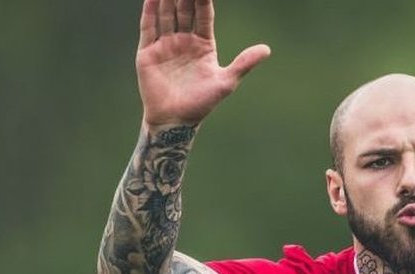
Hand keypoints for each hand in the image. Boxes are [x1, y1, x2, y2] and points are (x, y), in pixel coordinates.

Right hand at [136, 0, 270, 126]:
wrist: (175, 120)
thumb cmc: (202, 103)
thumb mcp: (226, 81)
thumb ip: (244, 63)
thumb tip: (267, 49)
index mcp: (203, 45)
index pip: (203, 16)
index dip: (203, 0)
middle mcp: (184, 41)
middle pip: (184, 10)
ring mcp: (165, 44)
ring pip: (166, 14)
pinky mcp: (148, 52)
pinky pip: (148, 27)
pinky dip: (149, 10)